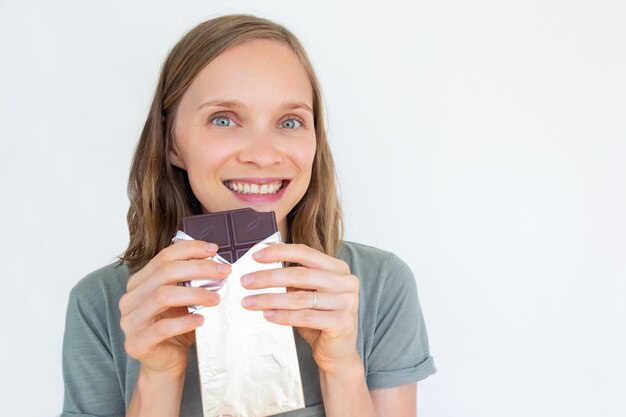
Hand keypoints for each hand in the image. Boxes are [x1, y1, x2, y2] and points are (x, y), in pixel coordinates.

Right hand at [119, 240, 230, 375]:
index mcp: (139, 283)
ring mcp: (130, 322)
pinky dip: (185, 322)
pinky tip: (202, 320)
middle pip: (165, 273)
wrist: (165, 364)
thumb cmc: (176, 328)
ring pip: (162, 296)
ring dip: (195, 294)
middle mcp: (130, 299)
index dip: (189, 249)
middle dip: (199, 268)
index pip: (163, 257)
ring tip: (217, 298)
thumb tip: (216, 262)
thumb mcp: (183, 299)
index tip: (214, 250)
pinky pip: (162, 328)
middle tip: (224, 272)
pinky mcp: (137, 344)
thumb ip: (190, 280)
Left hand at [240, 243, 359, 372]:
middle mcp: (346, 282)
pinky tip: (267, 315)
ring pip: (300, 297)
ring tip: (249, 302)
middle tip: (245, 282)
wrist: (338, 353)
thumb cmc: (319, 320)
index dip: (278, 252)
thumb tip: (261, 265)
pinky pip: (306, 317)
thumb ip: (293, 279)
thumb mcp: (306, 294)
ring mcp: (347, 302)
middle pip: (300, 274)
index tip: (255, 257)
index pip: (305, 253)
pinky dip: (283, 316)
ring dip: (270, 299)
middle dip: (268, 278)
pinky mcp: (342, 322)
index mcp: (338, 268)